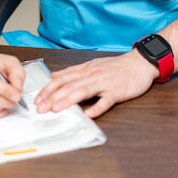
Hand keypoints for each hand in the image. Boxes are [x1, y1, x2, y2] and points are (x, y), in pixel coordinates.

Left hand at [34, 50, 158, 118]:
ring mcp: (105, 83)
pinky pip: (106, 100)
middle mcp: (92, 75)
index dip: (49, 89)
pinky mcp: (117, 91)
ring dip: (69, 100)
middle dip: (53, 96)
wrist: (139, 62)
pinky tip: (89, 114)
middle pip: (70, 85)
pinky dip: (97, 107)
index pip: (63, 79)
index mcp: (86, 70)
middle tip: (41, 108)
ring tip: (57, 109)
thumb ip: (73, 70)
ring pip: (84, 90)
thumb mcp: (92, 64)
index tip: (37, 99)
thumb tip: (54, 75)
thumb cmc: (116, 66)